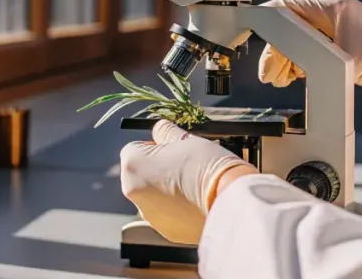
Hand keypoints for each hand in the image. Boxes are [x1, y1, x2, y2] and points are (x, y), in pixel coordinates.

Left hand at [119, 120, 256, 244]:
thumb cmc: (206, 164)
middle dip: (158, 169)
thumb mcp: (185, 138)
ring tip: (194, 186)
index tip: (174, 149)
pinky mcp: (166, 231)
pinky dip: (178, 209)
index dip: (155, 146)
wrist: (229, 200)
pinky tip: (197, 203)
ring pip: (154, 196)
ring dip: (167, 190)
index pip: (135, 148)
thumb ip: (165, 132)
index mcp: (132, 166)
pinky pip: (168, 215)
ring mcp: (149, 215)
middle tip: (185, 166)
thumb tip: (159, 129)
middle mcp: (133, 193)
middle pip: (142, 174)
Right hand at [258, 0, 361, 109]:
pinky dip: (300, 65)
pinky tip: (296, 76)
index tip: (250, 36)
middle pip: (289, 28)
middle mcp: (333, 16)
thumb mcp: (349, 58)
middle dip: (275, 50)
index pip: (286, 8)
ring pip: (298, 42)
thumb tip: (287, 63)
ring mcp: (338, 32)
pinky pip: (311, 54)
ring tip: (279, 78)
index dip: (266, 23)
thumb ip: (313, 57)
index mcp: (333, 8)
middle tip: (270, 73)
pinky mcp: (343, 49)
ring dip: (286, 59)